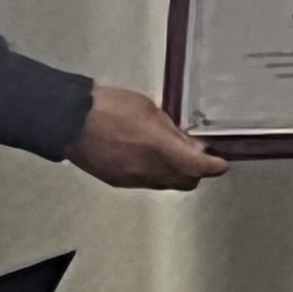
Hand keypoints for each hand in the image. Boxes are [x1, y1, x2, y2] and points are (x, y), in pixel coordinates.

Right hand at [65, 84, 229, 189]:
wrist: (72, 122)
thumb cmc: (110, 107)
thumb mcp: (149, 109)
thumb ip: (173, 130)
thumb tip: (191, 145)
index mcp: (159, 148)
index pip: (197, 167)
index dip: (214, 167)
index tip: (221, 163)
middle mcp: (149, 170)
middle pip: (186, 182)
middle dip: (196, 171)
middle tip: (197, 154)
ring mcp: (134, 180)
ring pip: (166, 184)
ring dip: (175, 173)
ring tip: (170, 153)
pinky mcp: (119, 182)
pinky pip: (147, 183)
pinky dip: (155, 174)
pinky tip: (148, 157)